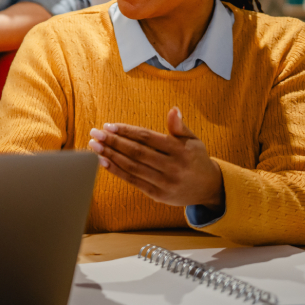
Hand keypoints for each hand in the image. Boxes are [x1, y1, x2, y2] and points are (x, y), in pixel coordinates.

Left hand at [88, 107, 224, 208]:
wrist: (209, 188)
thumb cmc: (196, 159)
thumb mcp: (193, 140)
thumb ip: (179, 126)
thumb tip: (173, 110)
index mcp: (180, 150)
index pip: (147, 138)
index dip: (126, 131)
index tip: (109, 126)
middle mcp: (173, 167)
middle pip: (137, 152)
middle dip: (113, 142)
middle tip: (95, 133)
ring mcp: (165, 182)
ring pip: (132, 167)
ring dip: (110, 155)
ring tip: (95, 146)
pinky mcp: (158, 194)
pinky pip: (133, 181)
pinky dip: (116, 171)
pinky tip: (103, 162)